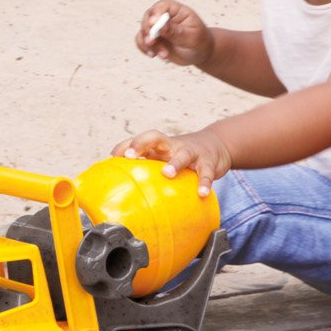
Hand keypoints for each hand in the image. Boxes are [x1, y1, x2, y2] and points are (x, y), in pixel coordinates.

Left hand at [112, 128, 230, 196]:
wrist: (216, 144)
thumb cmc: (182, 154)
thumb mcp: (164, 156)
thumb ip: (147, 167)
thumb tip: (121, 187)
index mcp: (160, 145)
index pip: (138, 140)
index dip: (125, 145)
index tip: (114, 157)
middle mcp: (173, 145)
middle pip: (155, 137)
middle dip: (141, 144)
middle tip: (130, 156)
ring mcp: (191, 152)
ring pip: (183, 154)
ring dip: (175, 163)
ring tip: (168, 173)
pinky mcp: (208, 161)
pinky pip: (206, 172)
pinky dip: (204, 182)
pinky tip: (201, 193)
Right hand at [136, 0, 214, 66]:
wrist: (200, 53)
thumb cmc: (199, 42)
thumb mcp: (191, 37)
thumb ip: (175, 31)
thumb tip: (158, 25)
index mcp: (176, 10)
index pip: (162, 6)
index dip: (155, 13)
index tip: (152, 24)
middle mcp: (164, 16)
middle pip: (148, 17)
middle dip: (148, 31)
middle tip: (151, 42)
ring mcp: (157, 28)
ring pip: (143, 31)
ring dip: (148, 44)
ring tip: (164, 55)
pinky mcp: (153, 39)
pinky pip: (141, 41)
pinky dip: (144, 49)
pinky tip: (154, 56)